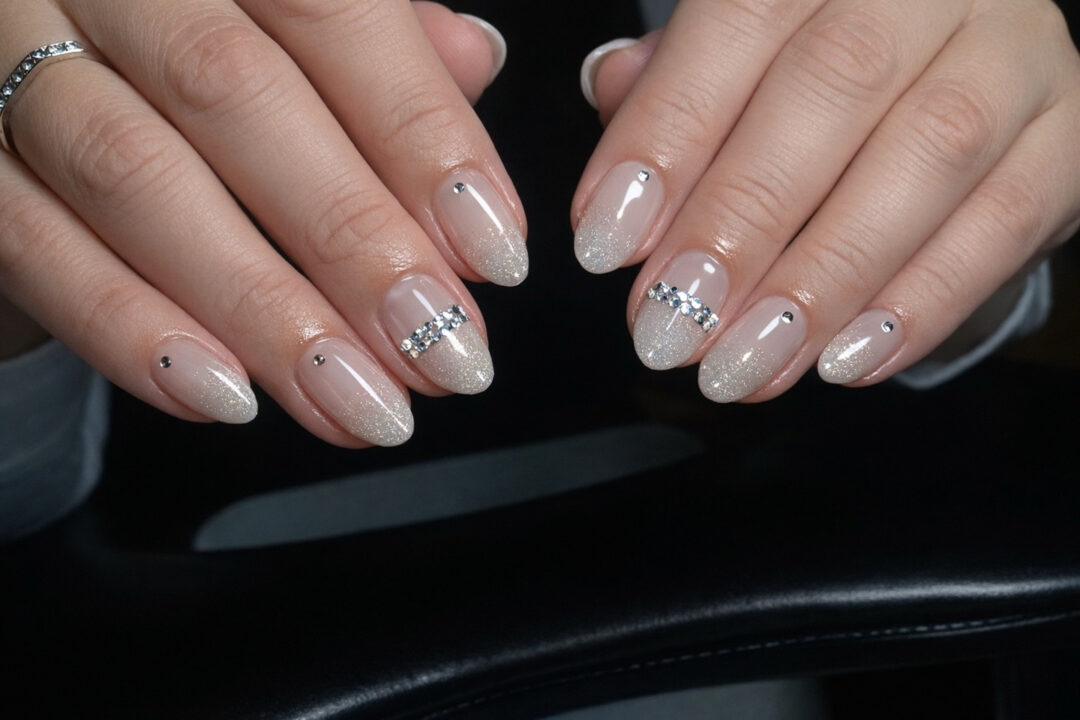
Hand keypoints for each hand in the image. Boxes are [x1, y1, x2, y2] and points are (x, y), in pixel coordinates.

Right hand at [0, 0, 524, 446]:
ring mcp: (10, 54)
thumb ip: (379, 36)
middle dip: (353, 242)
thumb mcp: (289, 11)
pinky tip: (224, 394)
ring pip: (134, 176)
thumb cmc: (196, 33)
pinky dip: (126, 329)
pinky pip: (28, 240)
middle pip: (235, 96)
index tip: (493, 250)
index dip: (421, 137)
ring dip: (261, 311)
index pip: (331, 13)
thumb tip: (473, 61)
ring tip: (359, 402)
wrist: (48, 41)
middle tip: (439, 350)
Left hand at [574, 0, 1079, 400]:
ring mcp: (1014, 54)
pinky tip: (841, 361)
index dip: (668, 136)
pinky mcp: (1068, 139)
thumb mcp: (736, 57)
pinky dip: (919, 304)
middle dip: (740, 222)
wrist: (953, 65)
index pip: (738, 21)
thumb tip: (609, 96)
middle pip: (834, 86)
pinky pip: (1005, 222)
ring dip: (823, 279)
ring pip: (928, 156)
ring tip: (744, 363)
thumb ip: (672, 82)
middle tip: (670, 326)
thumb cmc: (814, 72)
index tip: (606, 243)